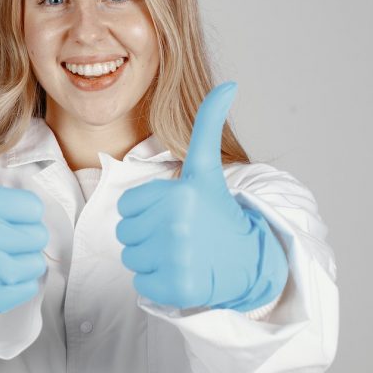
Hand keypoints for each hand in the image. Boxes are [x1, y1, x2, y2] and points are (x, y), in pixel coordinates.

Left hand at [116, 82, 287, 310]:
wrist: (248, 261)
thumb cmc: (219, 212)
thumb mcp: (208, 169)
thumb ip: (207, 125)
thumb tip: (230, 84)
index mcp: (179, 194)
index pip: (127, 206)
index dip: (147, 210)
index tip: (175, 212)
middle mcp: (177, 225)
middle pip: (125, 233)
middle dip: (147, 235)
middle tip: (179, 235)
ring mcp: (178, 258)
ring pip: (132, 259)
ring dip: (151, 259)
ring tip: (182, 253)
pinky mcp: (178, 288)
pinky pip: (142, 284)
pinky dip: (159, 283)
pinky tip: (183, 273)